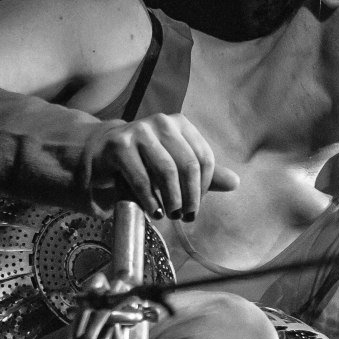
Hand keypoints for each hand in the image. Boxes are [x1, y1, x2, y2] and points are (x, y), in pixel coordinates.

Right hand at [88, 111, 238, 220]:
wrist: (102, 153)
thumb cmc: (144, 161)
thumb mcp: (175, 164)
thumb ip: (203, 172)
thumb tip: (236, 182)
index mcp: (180, 124)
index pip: (204, 158)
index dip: (204, 187)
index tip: (196, 206)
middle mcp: (162, 123)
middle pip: (188, 165)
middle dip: (191, 197)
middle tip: (186, 216)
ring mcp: (139, 131)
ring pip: (167, 171)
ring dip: (172, 199)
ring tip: (171, 215)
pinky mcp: (119, 146)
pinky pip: (142, 179)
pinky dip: (151, 201)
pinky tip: (155, 213)